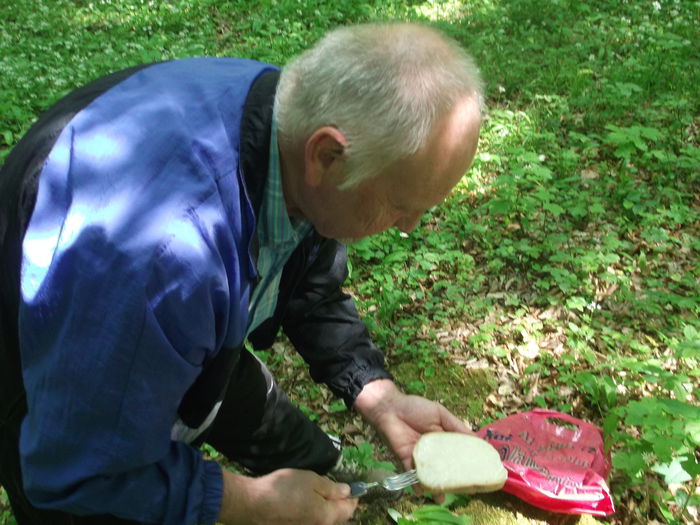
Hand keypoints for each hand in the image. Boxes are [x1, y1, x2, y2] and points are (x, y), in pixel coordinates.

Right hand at [218, 468, 356, 524]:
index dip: (353, 497)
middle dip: (339, 504)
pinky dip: (313, 513)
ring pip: (323, 520)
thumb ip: (331, 488)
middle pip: (336, 517)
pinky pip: (310, 521)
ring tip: (319, 494)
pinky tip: (304, 502)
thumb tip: (347, 492)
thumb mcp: (311, 480)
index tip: (353, 487)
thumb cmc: (284, 488)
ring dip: (325, 509)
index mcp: (327, 516)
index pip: (349, 509)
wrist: (253, 505)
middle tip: (336, 489)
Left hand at [353, 379, 471, 500]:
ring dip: (434, 486)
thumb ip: (456, 426)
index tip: (478, 475)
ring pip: (429, 475)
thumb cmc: (415, 408)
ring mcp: (419, 457)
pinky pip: (411, 474)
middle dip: (452, 480)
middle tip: (463, 490)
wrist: (390, 407)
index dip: (466, 464)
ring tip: (441, 497)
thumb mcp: (440, 414)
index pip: (457, 455)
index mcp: (443, 440)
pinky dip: (416, 483)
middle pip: (444, 468)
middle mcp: (432, 452)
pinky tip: (421, 491)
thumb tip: (477, 438)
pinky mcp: (406, 460)